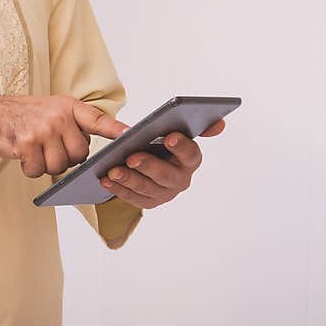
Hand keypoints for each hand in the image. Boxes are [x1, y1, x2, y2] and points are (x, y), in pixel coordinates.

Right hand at [0, 96, 128, 178]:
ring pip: (59, 167)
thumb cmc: (24, 116)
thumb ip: (73, 124)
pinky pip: (38, 171)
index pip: (97, 119)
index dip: (115, 130)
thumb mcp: (53, 109)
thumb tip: (89, 147)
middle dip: (66, 158)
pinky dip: (30, 169)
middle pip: (79, 155)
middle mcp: (58, 116)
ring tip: (35, 150)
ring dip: (46, 165)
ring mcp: (43, 130)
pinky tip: (23, 154)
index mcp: (68, 107)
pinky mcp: (27, 144)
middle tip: (50, 147)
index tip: (130, 135)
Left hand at [99, 120, 225, 208]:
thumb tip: (219, 123)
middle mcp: (181, 179)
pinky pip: (133, 198)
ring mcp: (165, 193)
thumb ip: (195, 126)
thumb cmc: (160, 143)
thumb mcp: (175, 131)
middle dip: (148, 166)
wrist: (147, 160)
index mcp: (190, 159)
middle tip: (131, 157)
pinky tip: (106, 180)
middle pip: (167, 175)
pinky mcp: (149, 202)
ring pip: (147, 189)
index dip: (181, 146)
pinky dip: (118, 189)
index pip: (191, 154)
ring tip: (112, 171)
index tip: (169, 136)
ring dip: (129, 180)